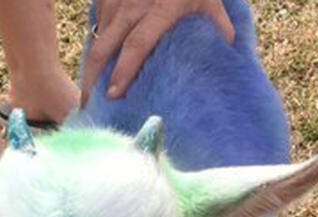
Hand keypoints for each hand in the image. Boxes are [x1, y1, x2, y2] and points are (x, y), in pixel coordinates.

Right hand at [81, 0, 235, 105]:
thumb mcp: (210, 4)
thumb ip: (221, 31)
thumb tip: (230, 64)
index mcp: (161, 10)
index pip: (138, 44)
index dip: (124, 70)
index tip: (114, 94)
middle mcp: (133, 6)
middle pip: (106, 46)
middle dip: (93, 77)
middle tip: (88, 105)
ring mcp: (116, 0)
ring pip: (97, 37)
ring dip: (90, 66)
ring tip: (88, 94)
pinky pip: (97, 26)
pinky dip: (94, 48)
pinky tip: (93, 69)